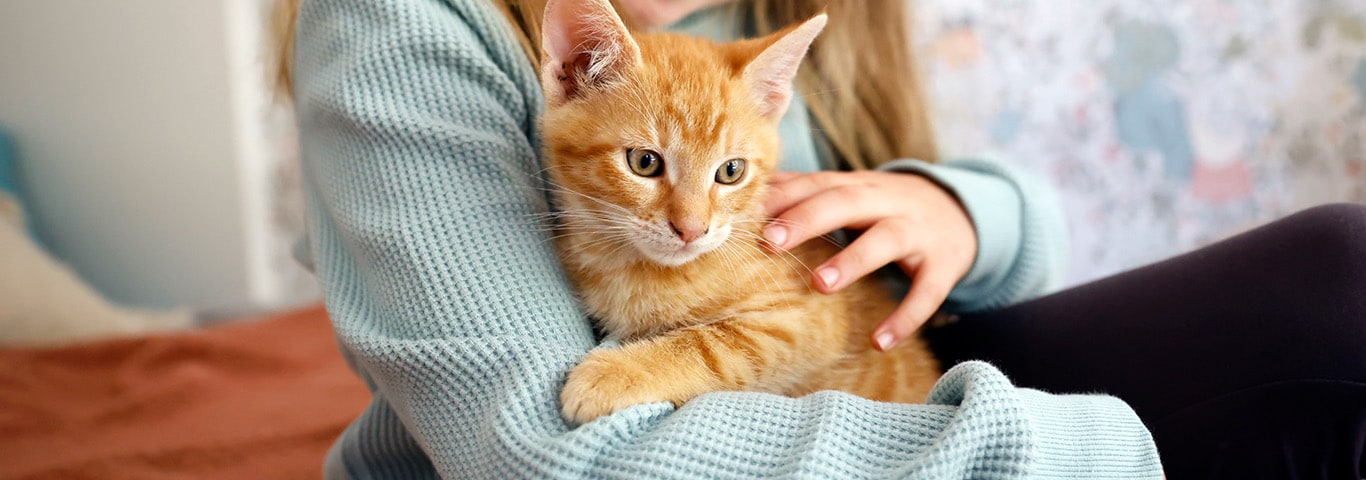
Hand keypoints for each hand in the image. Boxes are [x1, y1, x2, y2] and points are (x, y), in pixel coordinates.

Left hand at [762, 170, 977, 350]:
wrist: (959, 211)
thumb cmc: (885, 207)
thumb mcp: (851, 192)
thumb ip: (806, 192)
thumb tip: (750, 194)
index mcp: (857, 184)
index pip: (817, 184)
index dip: (784, 198)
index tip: (747, 216)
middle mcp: (887, 202)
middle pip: (845, 202)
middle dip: (807, 220)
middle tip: (770, 242)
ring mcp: (918, 232)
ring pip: (886, 240)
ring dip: (852, 261)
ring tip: (819, 284)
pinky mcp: (943, 265)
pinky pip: (927, 292)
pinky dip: (905, 317)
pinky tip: (879, 342)